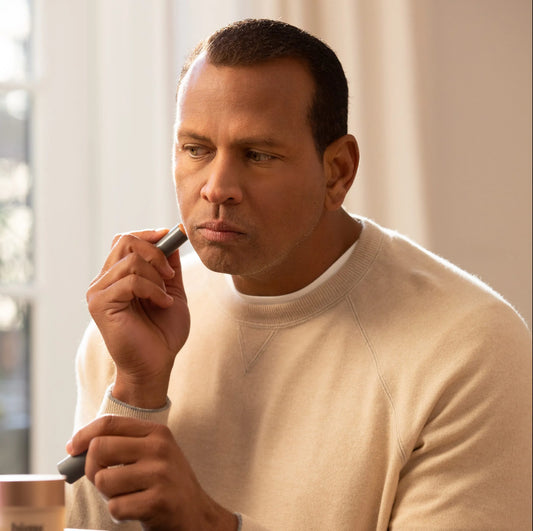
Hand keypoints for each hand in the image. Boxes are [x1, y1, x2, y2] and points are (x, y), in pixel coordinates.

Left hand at [67, 416, 237, 529]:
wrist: (196, 515)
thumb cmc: (167, 483)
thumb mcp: (154, 454)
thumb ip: (123, 445)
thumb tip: (76, 449)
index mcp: (157, 432)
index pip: (110, 423)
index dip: (84, 435)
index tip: (72, 448)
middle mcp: (159, 449)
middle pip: (100, 449)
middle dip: (93, 468)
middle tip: (104, 479)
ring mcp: (159, 474)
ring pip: (104, 480)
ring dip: (108, 495)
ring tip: (128, 495)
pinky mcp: (157, 502)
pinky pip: (115, 507)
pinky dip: (119, 513)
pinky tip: (136, 509)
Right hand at [86, 229, 190, 406]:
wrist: (157, 365)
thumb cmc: (163, 333)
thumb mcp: (172, 291)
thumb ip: (169, 266)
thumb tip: (171, 237)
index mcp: (117, 277)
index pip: (124, 240)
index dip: (147, 235)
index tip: (169, 235)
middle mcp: (103, 281)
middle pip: (124, 242)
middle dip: (155, 252)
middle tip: (169, 274)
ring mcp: (98, 292)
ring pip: (131, 261)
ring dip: (157, 277)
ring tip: (165, 298)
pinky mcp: (100, 304)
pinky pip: (131, 281)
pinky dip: (154, 290)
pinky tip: (163, 304)